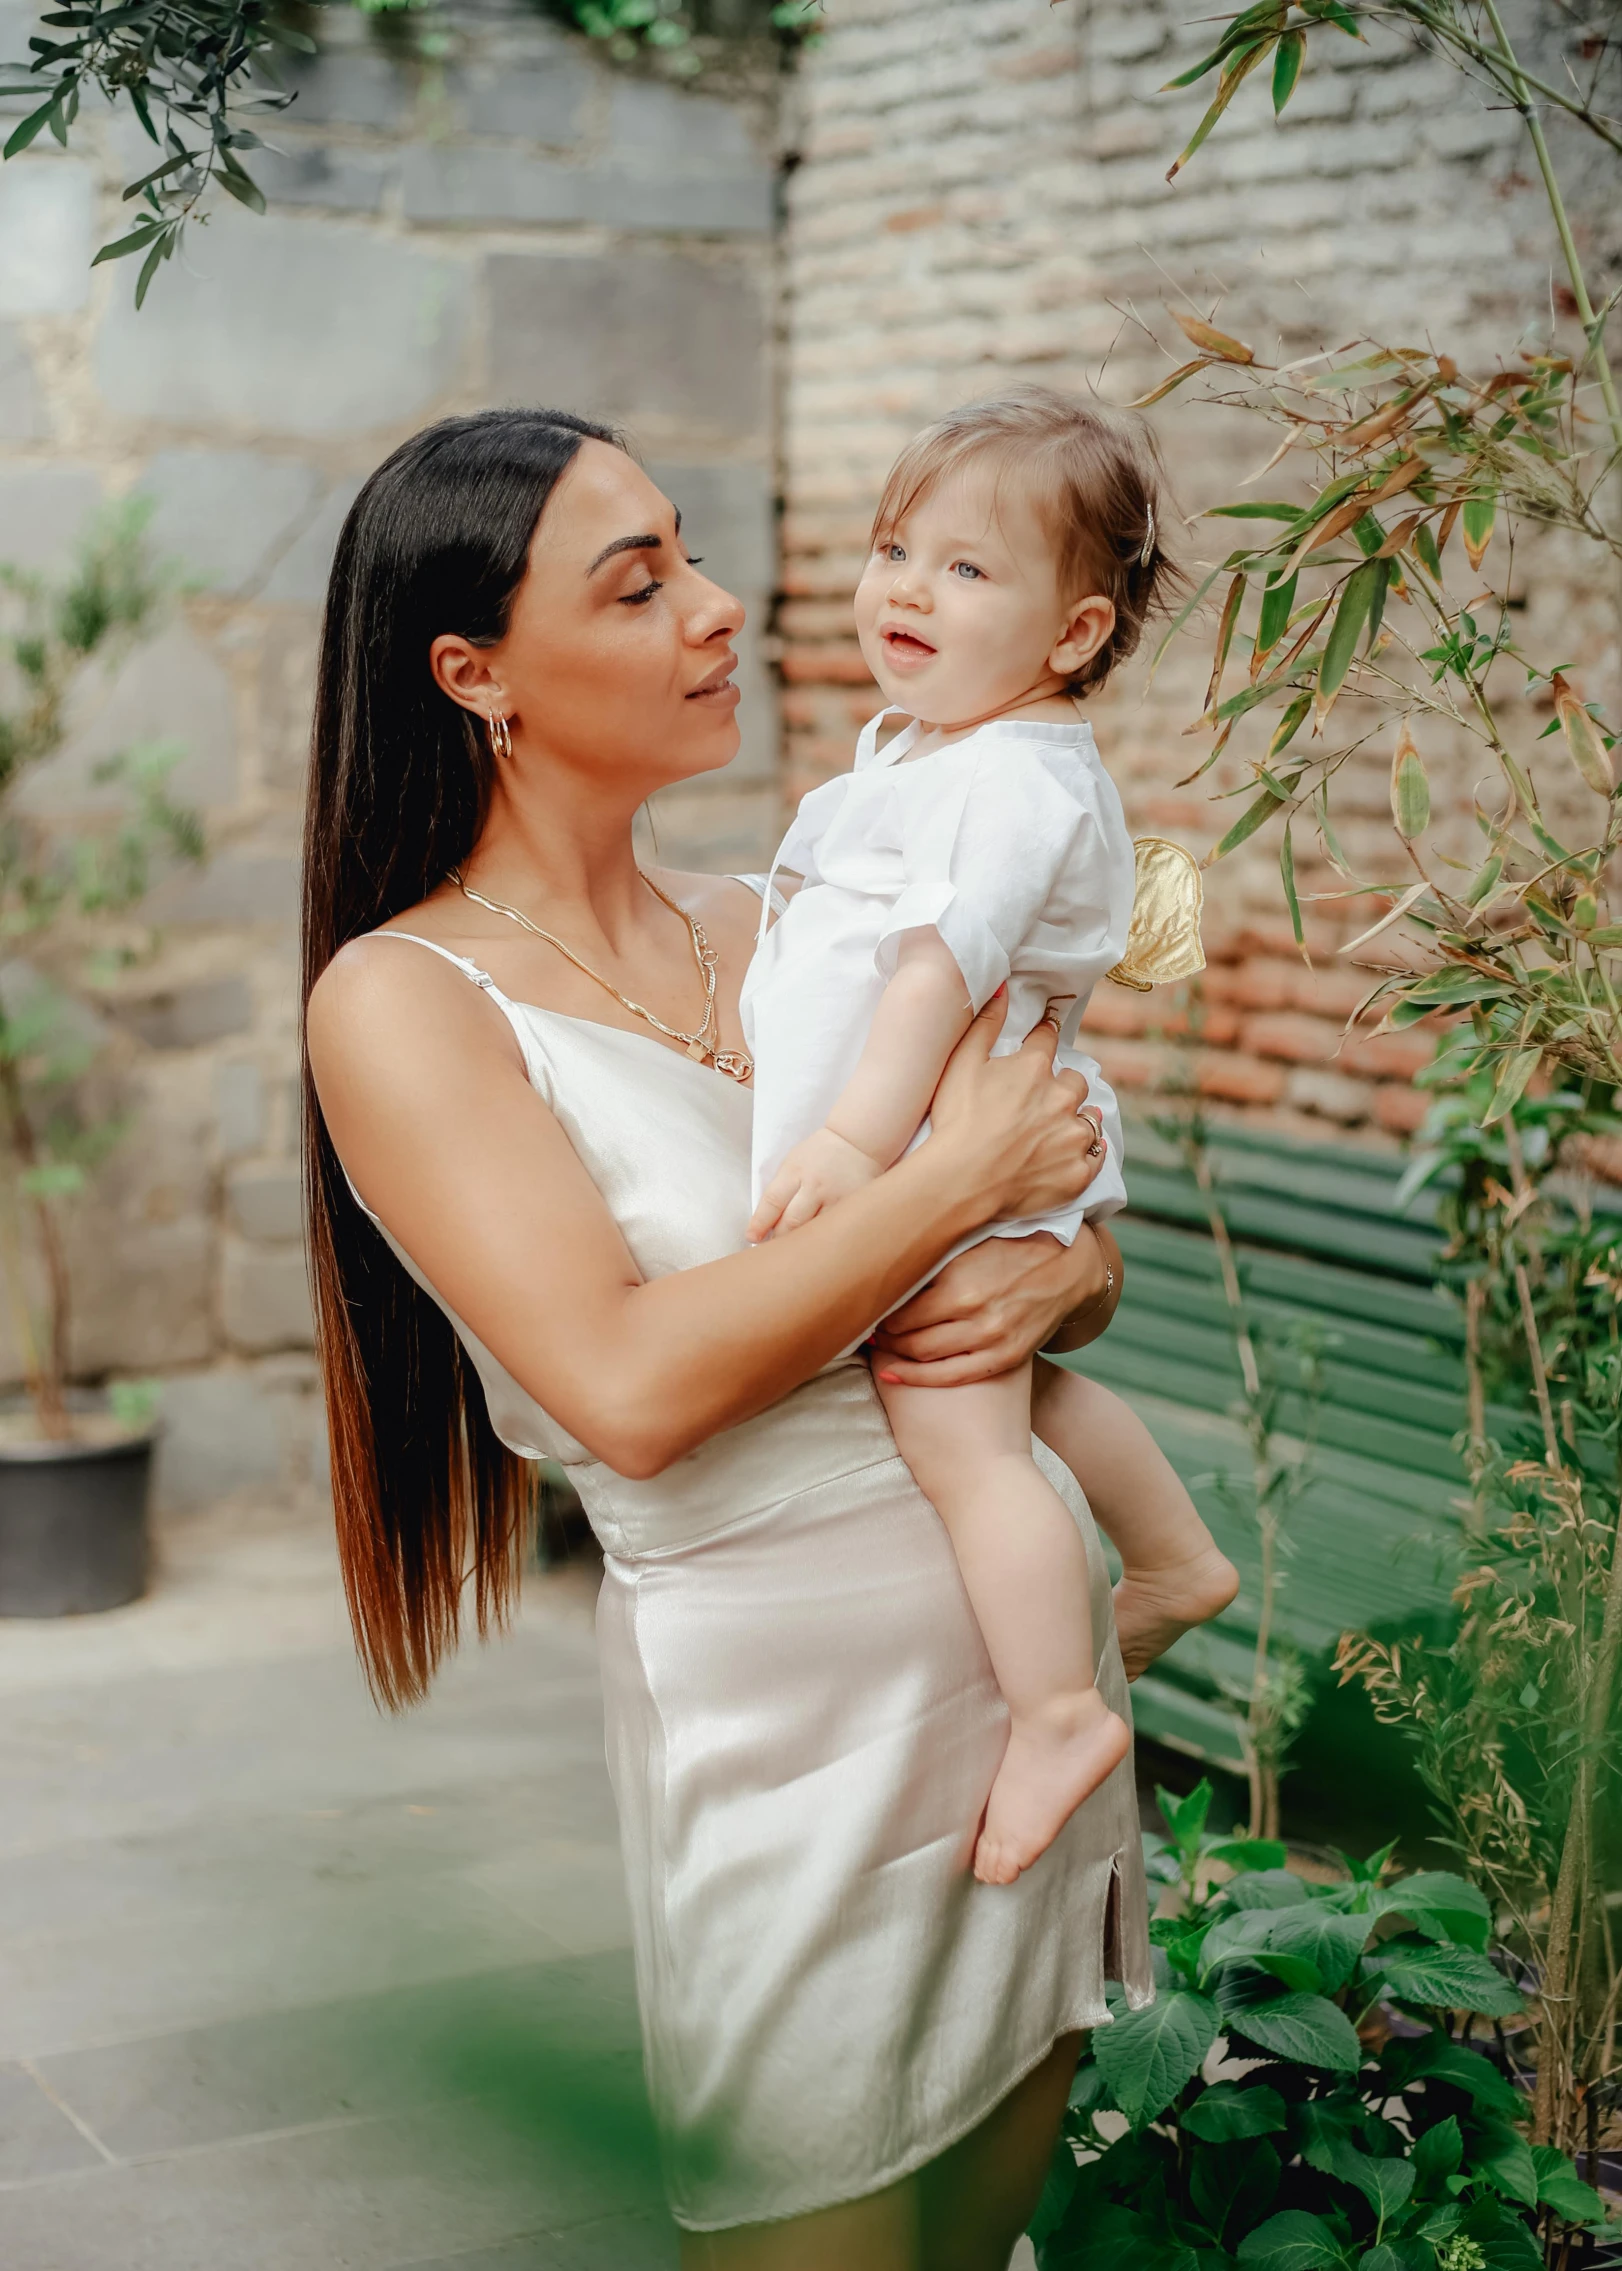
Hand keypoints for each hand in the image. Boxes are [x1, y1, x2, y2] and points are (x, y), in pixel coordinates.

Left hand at [747, 1126, 882, 1241]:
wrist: (856, 1143)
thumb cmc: (818, 1155)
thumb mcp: (793, 1162)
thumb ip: (781, 1188)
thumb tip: (765, 1221)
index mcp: (795, 1171)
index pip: (773, 1202)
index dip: (759, 1223)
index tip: (752, 1237)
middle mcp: (815, 1185)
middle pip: (791, 1222)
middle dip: (779, 1238)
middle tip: (772, 1249)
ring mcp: (836, 1197)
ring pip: (813, 1231)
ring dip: (800, 1243)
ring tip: (792, 1251)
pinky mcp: (853, 1206)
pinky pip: (833, 1229)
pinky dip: (821, 1238)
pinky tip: (816, 1244)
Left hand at [871, 1228, 1115, 1386]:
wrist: (1069, 1268)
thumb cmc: (1013, 1247)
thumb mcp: (970, 1244)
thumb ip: (931, 1259)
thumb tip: (881, 1265)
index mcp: (960, 1281)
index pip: (899, 1306)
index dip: (876, 1309)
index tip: (865, 1305)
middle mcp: (974, 1314)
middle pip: (906, 1334)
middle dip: (881, 1334)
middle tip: (866, 1327)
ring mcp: (991, 1340)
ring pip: (922, 1356)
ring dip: (893, 1354)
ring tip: (879, 1345)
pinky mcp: (1005, 1357)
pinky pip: (949, 1377)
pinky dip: (915, 1378)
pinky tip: (891, 1375)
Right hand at [927, 993, 1107, 1227]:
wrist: (960, 1180)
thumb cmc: (955, 1120)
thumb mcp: (961, 1063)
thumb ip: (984, 1023)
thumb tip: (1003, 988)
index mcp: (1035, 1068)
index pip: (1048, 1040)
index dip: (1044, 1037)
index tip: (1045, 1037)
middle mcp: (1063, 1098)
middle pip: (1076, 1082)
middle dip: (1063, 1086)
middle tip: (1044, 1099)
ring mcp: (1073, 1137)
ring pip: (1090, 1119)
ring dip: (1079, 1119)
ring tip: (1060, 1130)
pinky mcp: (1077, 1172)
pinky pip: (1094, 1158)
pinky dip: (1086, 1155)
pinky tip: (1072, 1155)